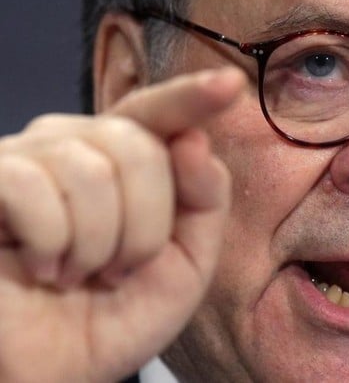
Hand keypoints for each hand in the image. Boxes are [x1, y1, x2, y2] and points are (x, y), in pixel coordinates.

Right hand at [0, 67, 244, 382]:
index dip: (192, 97)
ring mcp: (29, 156)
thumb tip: (195, 139)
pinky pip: (31, 185)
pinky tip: (42, 267)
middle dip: (145, 226)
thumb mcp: (187, 262)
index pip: (161, 114)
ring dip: (98, 244)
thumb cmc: (117, 313)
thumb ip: (204, 202)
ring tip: (79, 273)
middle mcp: (79, 144)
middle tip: (119, 269)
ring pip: (90, 168)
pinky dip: (51, 242)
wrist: (55, 369)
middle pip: (138, 146)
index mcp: (129, 160)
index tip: (231, 83)